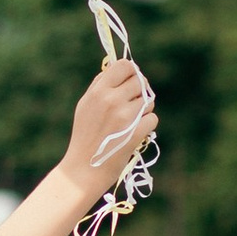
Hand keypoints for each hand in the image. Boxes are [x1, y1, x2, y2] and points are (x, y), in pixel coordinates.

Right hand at [63, 54, 151, 186]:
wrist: (84, 169)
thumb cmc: (84, 136)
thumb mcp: (84, 106)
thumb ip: (99, 86)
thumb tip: (114, 69)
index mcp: (99, 91)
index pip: (125, 66)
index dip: (131, 71)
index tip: (130, 80)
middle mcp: (112, 100)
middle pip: (140, 81)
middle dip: (140, 91)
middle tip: (133, 103)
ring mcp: (125, 117)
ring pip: (149, 100)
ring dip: (144, 109)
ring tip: (130, 120)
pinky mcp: (136, 133)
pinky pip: (153, 118)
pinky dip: (147, 125)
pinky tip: (135, 132)